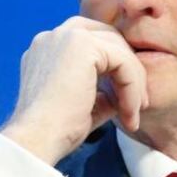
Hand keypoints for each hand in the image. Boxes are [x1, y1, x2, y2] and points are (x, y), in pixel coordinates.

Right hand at [0, 16, 148, 165]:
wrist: (36, 140)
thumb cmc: (54, 131)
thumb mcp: (83, 106)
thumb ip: (102, 93)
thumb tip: (123, 92)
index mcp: (48, 50)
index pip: (94, 45)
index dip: (116, 69)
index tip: (126, 103)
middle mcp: (53, 36)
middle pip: (109, 39)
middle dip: (129, 71)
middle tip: (139, 105)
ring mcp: (65, 36)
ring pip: (119, 50)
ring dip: (134, 83)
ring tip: (134, 114)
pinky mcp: (81, 44)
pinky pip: (122, 61)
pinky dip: (132, 88)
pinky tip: (129, 113)